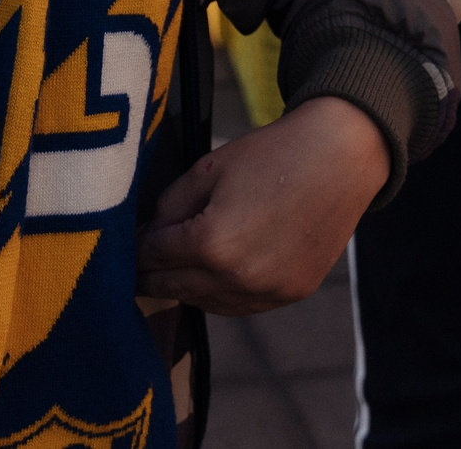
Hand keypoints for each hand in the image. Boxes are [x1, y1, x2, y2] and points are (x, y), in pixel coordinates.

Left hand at [136, 96, 389, 315]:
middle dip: (149, 275)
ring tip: (169, 272)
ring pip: (205, 303)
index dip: (135, 250)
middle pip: (172, 287)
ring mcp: (267, 292)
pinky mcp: (290, 294)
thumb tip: (151, 235)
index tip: (121, 249)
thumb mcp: (207, 169)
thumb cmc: (269, 155)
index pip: (153, 257)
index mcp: (211, 243)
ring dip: (183, 288)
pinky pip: (239, 305)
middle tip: (133, 268)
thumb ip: (170, 206)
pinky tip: (209, 277)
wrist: (339, 159)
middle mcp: (237, 278)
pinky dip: (218, 294)